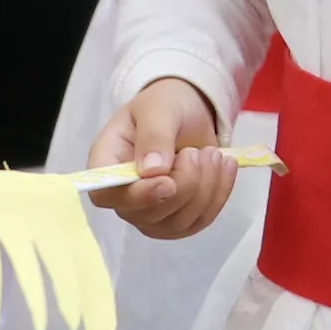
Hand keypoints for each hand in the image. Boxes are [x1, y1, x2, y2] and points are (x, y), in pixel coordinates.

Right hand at [85, 78, 237, 239]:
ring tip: (212, 153)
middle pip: (148, 214)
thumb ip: (154, 135)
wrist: (189, 113)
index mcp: (107, 162)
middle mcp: (123, 194)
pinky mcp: (177, 218)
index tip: (168, 182)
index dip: (137, 196)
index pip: (106, 194)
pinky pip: (200, 221)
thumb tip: (152, 171)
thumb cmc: (165, 106)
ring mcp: (149, 211)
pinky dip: (218, 194)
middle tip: (198, 151)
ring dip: (205, 188)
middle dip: (185, 184)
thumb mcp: (159, 108)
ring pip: (178, 222)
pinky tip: (224, 167)